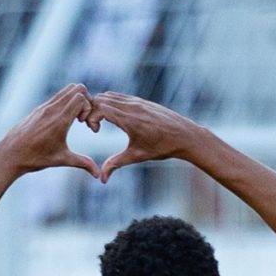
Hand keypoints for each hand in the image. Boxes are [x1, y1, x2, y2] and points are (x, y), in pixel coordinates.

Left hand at [0, 84, 105, 182]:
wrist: (9, 155)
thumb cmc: (34, 158)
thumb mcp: (61, 160)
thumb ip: (83, 163)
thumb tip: (98, 175)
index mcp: (59, 120)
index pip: (81, 97)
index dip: (89, 108)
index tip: (86, 124)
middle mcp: (51, 109)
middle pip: (76, 88)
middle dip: (86, 101)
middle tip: (84, 119)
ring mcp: (43, 107)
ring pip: (66, 90)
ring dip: (75, 101)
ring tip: (75, 120)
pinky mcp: (38, 108)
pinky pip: (56, 97)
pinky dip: (65, 103)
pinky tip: (63, 122)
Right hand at [89, 90, 206, 177]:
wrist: (185, 136)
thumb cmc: (162, 147)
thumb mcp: (137, 156)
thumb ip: (116, 164)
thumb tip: (102, 180)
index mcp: (129, 119)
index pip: (99, 107)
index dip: (91, 117)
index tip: (95, 131)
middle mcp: (132, 106)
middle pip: (101, 98)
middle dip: (92, 110)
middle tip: (93, 126)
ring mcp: (138, 101)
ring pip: (110, 95)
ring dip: (100, 106)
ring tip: (101, 122)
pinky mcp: (142, 100)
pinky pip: (120, 96)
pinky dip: (111, 103)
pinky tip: (114, 118)